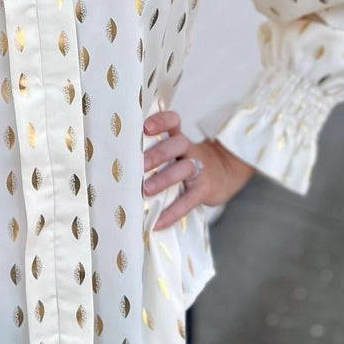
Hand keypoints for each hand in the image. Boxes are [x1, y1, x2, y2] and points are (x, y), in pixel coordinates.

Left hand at [142, 108, 255, 230]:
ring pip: (184, 169)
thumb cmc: (188, 161)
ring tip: (146, 190)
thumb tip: (119, 160)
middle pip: (178, 144)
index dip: (161, 121)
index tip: (146, 127)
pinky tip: (158, 222)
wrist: (224, 174)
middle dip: (158, 153)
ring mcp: (200, 169)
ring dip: (164, 179)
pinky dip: (173, 212)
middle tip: (139, 164)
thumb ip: (154, 150)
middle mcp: (190, 150)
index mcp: (179, 138)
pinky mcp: (205, 190)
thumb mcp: (176, 150)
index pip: (173, 121)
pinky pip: (189, 201)